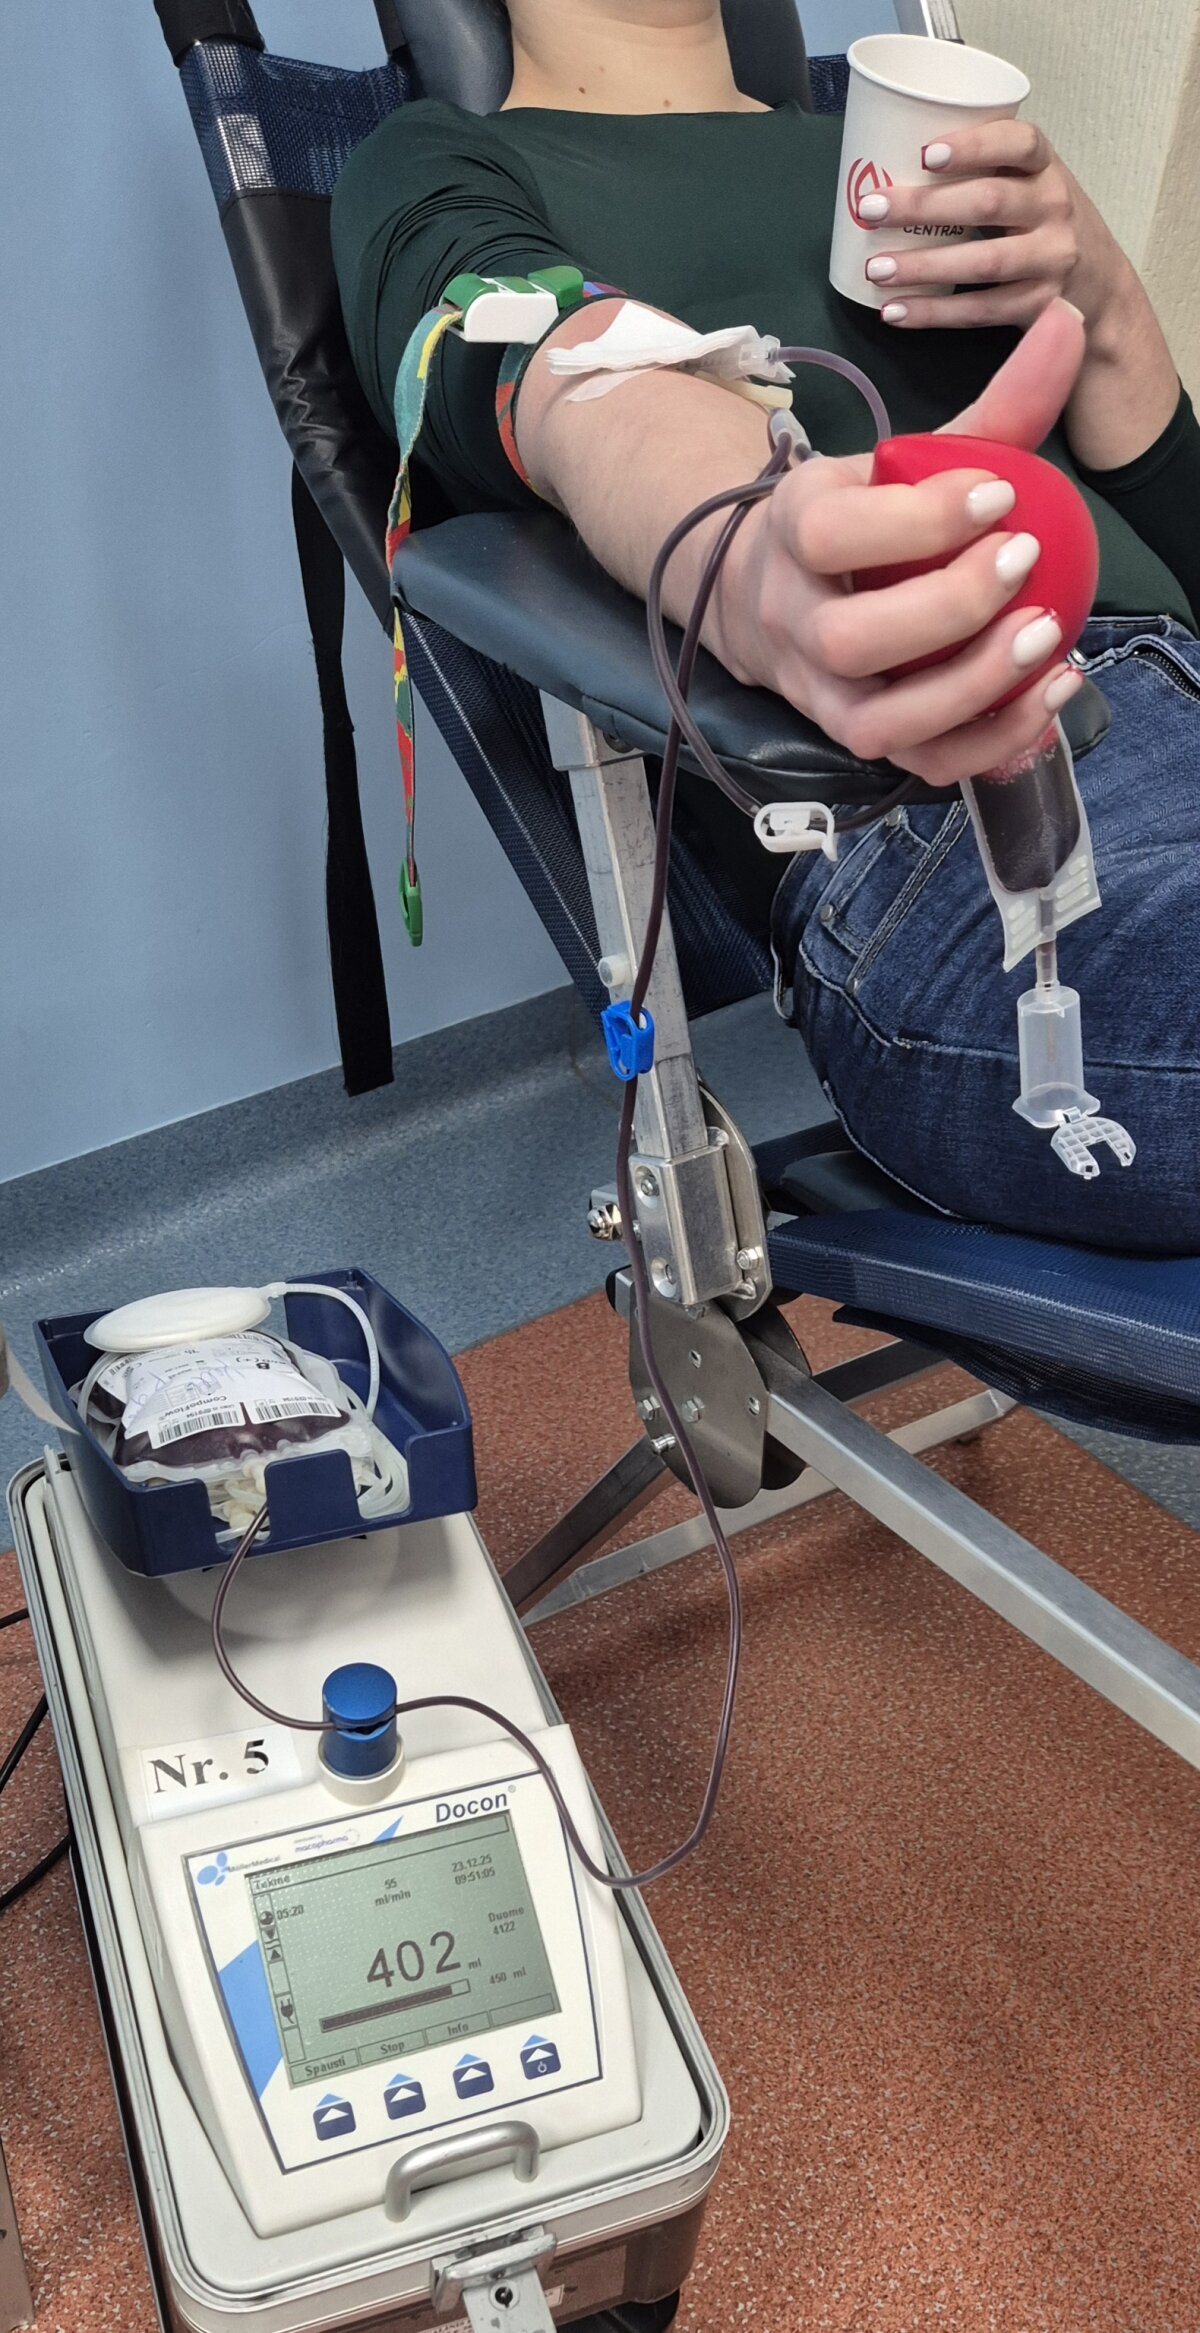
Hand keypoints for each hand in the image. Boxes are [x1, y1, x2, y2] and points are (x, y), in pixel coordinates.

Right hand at [714, 303, 1086, 785]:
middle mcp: (793, 620)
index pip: (832, 533)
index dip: (919, 521)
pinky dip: (990, 742)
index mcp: (794, 529)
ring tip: (1048, 638)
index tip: (1001, 494)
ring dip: (971, 687)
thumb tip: (1066, 323)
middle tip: (1024, 562)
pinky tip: (1051, 693)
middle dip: (947, 609)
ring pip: (878, 722)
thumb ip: (990, 409)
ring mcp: (820, 692)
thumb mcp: (905, 460)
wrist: (768, 593)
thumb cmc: (859, 519)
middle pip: (850, 638)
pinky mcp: (854, 738)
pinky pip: (918, 764)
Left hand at [856, 119, 1128, 335]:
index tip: (926, 153)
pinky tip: (896, 311)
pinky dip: (934, 313)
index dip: (975, 145)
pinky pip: (980, 310)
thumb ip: (988, 173)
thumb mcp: (1033, 187)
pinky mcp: (1040, 305)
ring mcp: (1051, 259)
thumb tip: (894, 165)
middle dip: (925, 205)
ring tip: (876, 269)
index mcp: (1047, 168)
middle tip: (871, 208)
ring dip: (923, 266)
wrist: (1101, 291)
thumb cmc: (1046, 227)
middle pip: (989, 201)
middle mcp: (1055, 208)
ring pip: (983, 261)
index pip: (1021, 142)